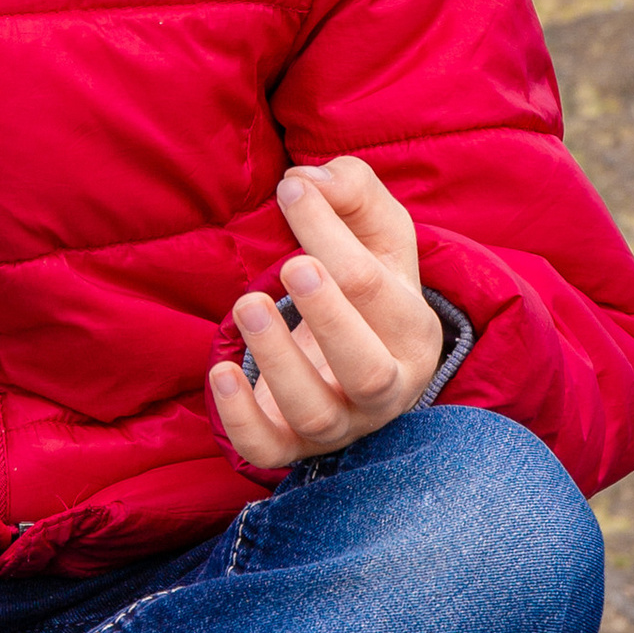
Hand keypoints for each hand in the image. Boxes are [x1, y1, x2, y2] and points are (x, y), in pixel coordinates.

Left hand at [211, 158, 442, 470]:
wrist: (355, 352)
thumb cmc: (365, 278)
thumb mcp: (377, 226)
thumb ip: (351, 189)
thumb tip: (306, 182)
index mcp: (412, 330)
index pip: (374, 287)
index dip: (331, 234)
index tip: (291, 191)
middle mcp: (385, 387)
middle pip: (367, 371)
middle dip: (330, 317)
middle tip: (292, 264)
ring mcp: (341, 423)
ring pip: (318, 416)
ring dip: (280, 360)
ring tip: (248, 304)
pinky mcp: (293, 446)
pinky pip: (269, 450)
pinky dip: (241, 419)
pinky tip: (221, 370)